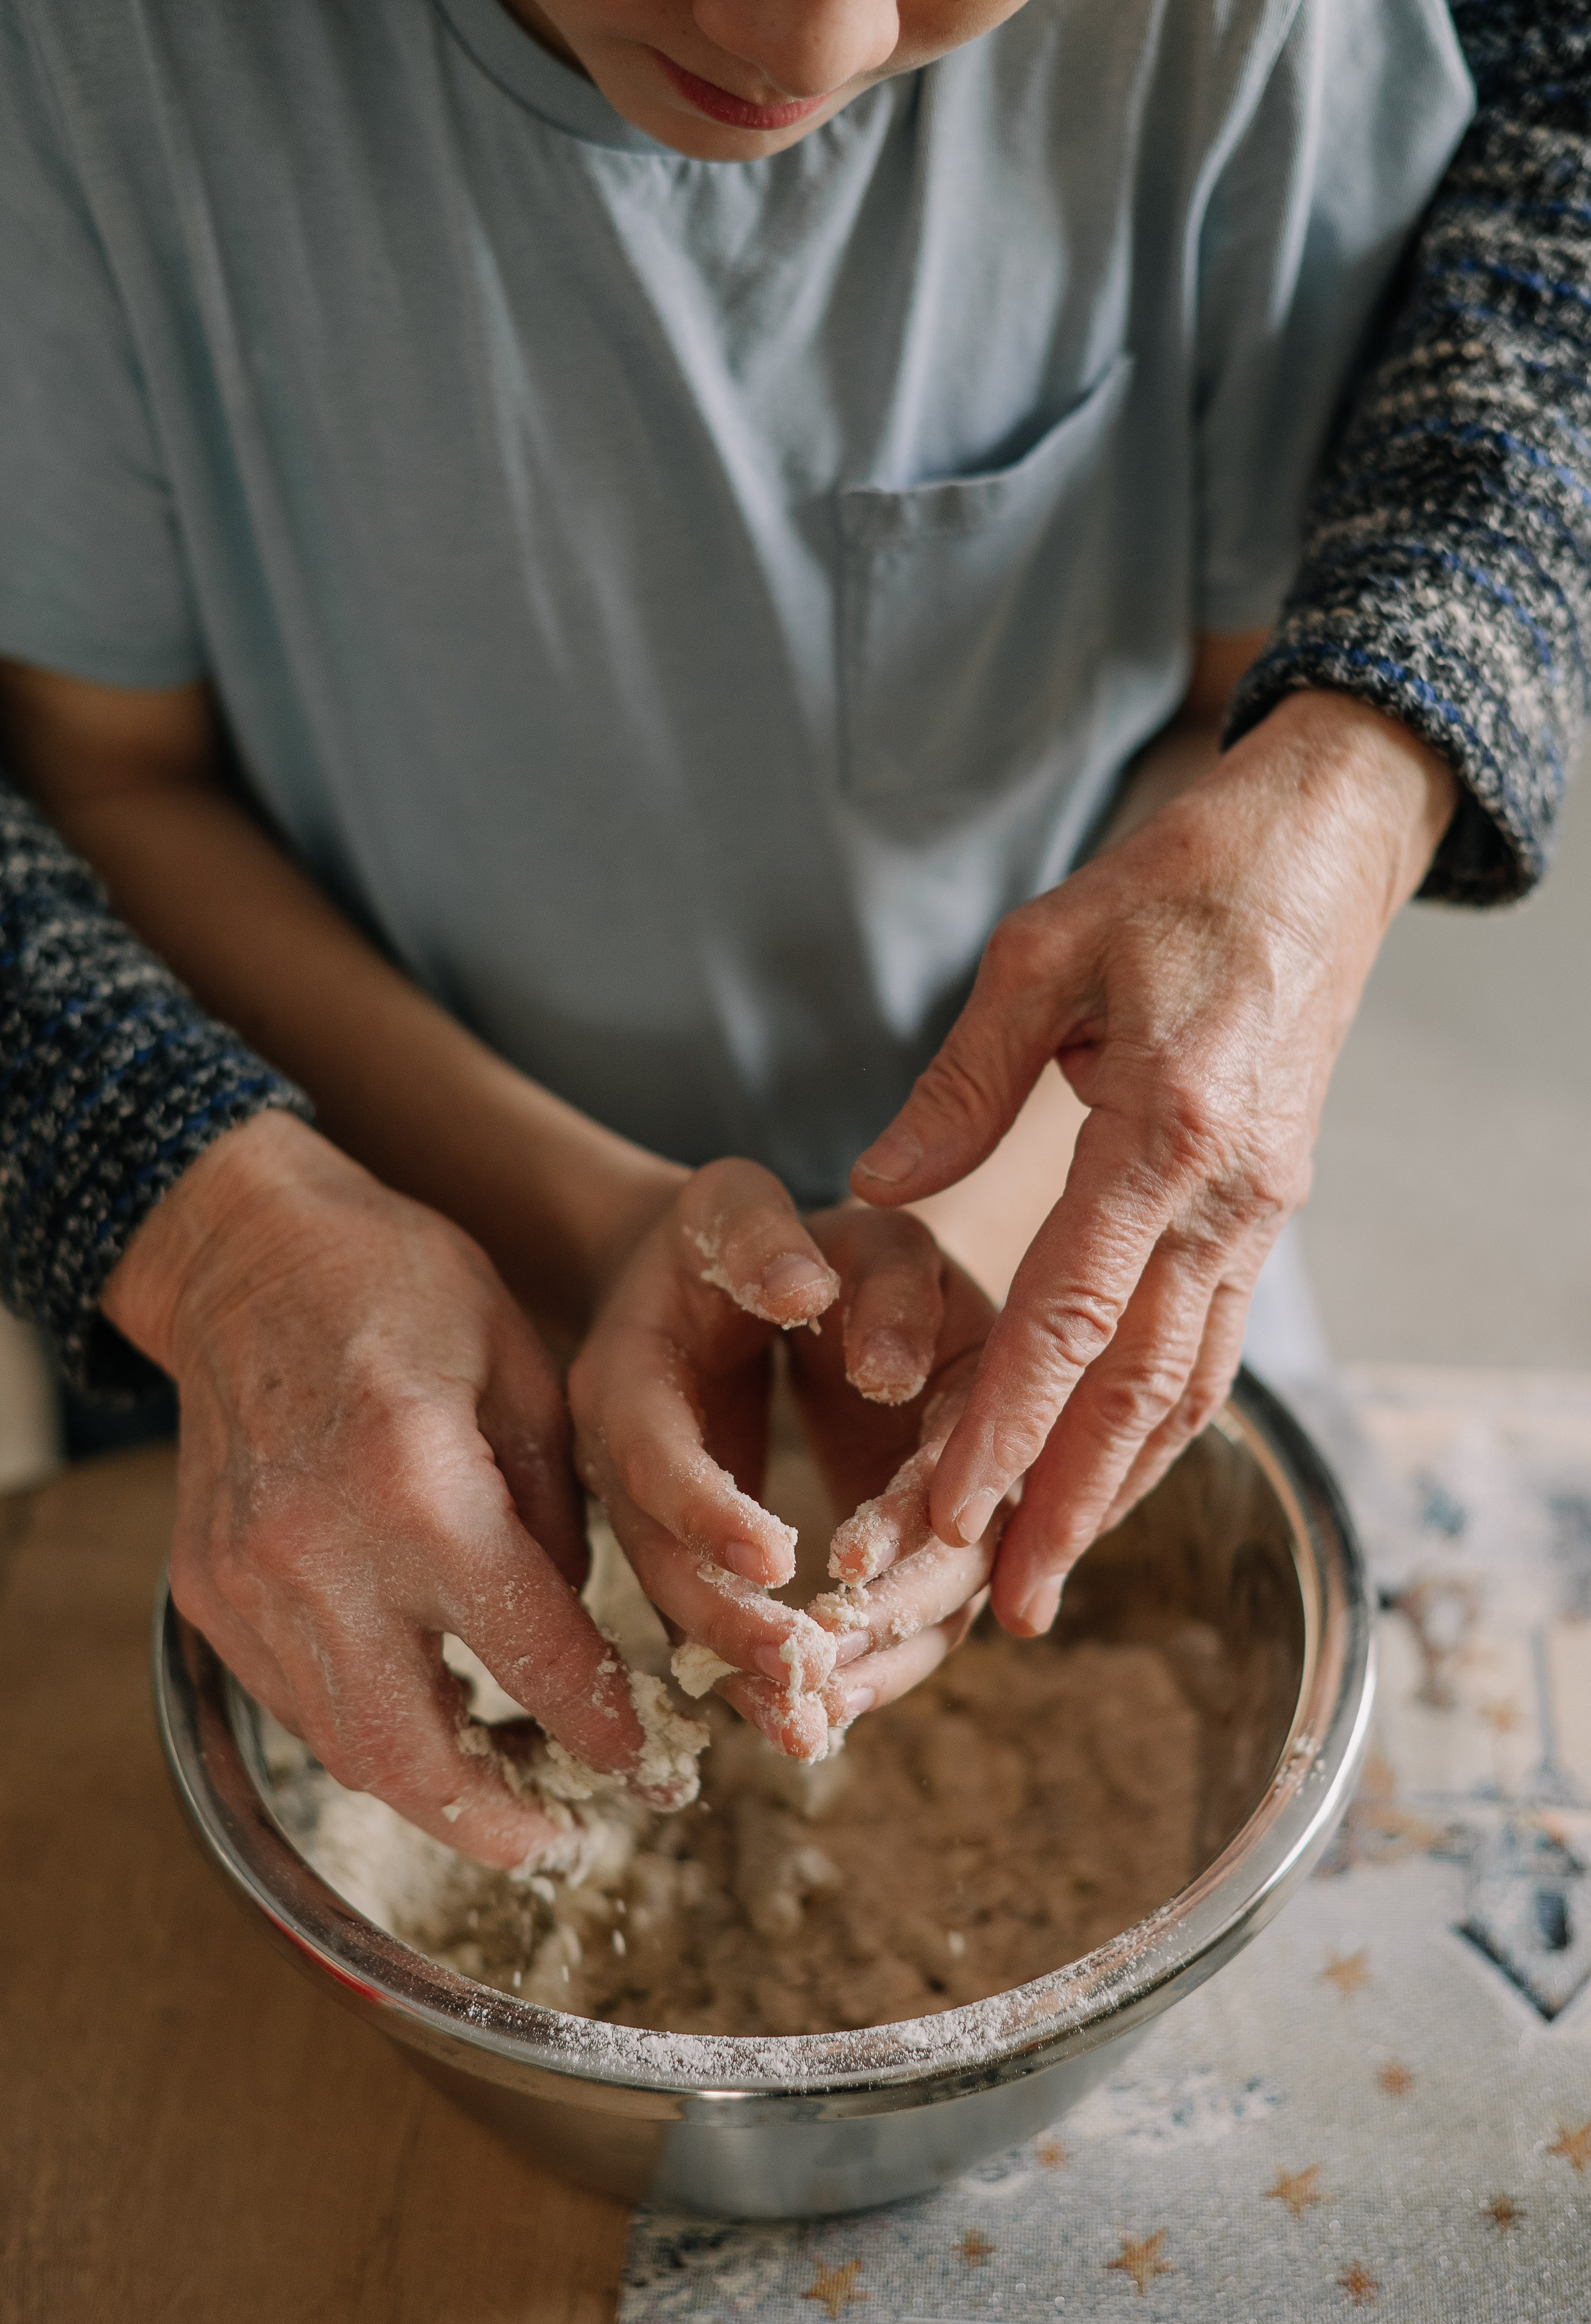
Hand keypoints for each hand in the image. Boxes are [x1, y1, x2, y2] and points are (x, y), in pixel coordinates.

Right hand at [105, 1112, 671, 1868]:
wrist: (245, 1247)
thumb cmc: (401, 1282)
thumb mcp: (525, 1366)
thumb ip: (554, 1510)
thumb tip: (569, 1626)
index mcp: (419, 1486)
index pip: (531, 1655)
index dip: (600, 1728)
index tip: (650, 1769)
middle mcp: (320, 1553)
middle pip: (410, 1751)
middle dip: (497, 1821)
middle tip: (562, 1839)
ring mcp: (248, 1582)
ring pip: (342, 1747)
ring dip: (428, 1787)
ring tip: (504, 1786)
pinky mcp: (207, 1588)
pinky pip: (293, 1700)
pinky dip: (361, 1728)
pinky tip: (420, 1711)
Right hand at [566, 1162, 1000, 1754]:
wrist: (682, 1279)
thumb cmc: (729, 1233)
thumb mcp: (741, 1202)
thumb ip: (768, 1234)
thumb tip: (807, 1290)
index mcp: (620, 1373)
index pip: (653, 1453)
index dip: (708, 1508)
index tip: (781, 1555)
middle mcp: (618, 1459)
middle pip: (661, 1562)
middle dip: (730, 1624)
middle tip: (803, 1674)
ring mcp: (646, 1515)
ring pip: (685, 1612)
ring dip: (747, 1673)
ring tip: (812, 1727)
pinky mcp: (686, 1549)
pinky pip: (715, 1620)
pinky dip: (761, 1673)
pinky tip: (815, 1722)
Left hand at [851, 694, 1458, 1633]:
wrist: (1314, 856)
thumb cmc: (1172, 887)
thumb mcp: (1040, 953)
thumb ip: (960, 1083)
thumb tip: (878, 1185)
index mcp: (1165, 1131)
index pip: (1072, 1316)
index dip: (1005, 1427)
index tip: (945, 1517)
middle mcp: (1225, 1196)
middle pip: (1137, 1386)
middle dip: (1063, 1503)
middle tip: (999, 1608)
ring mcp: (1257, 1213)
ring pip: (1187, 1385)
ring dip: (1116, 1487)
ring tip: (1047, 1576)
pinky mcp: (1264, 1212)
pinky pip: (1210, 1345)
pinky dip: (1156, 1424)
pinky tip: (1108, 1473)